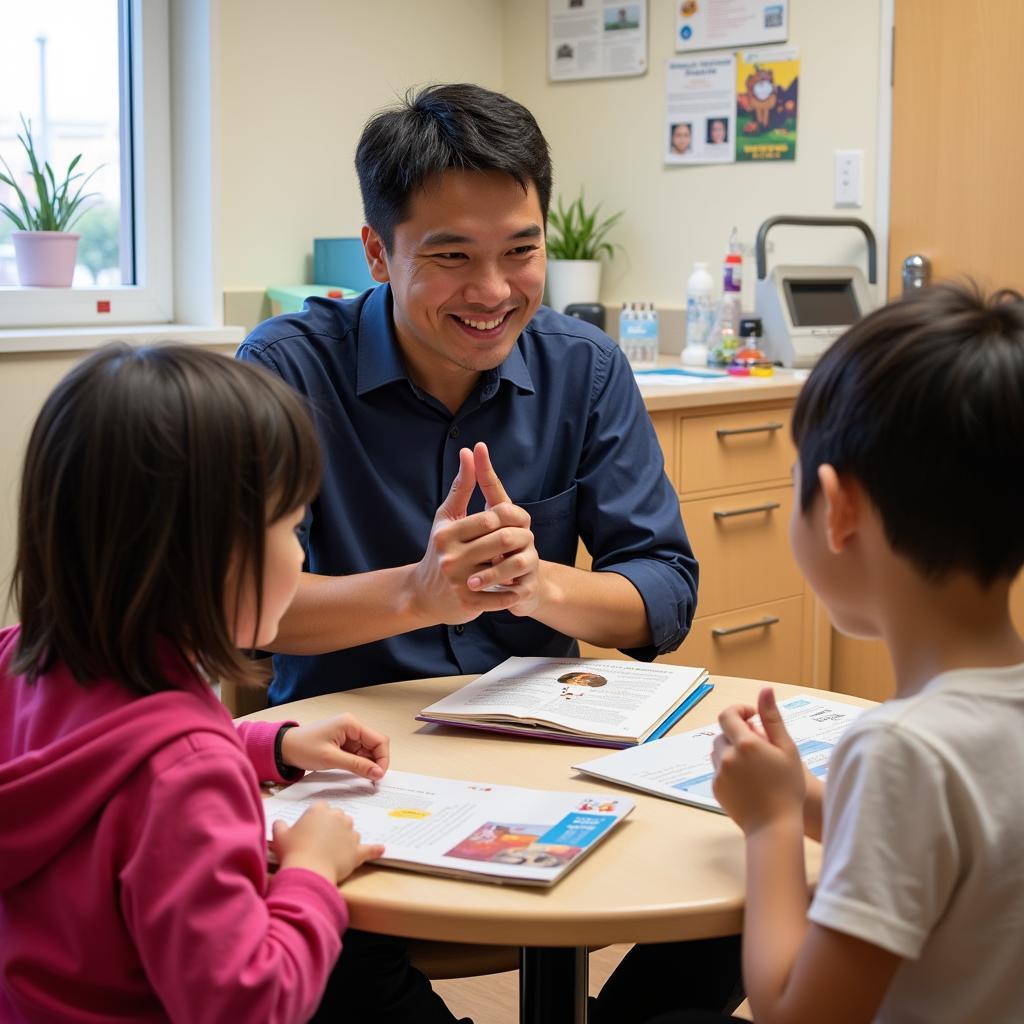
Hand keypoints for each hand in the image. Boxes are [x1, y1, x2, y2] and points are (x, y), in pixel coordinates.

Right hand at [271, 802, 383, 884]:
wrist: (307, 871)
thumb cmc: (292, 851)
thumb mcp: (280, 836)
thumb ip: (279, 826)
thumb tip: (279, 823)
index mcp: (320, 810)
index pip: (321, 808)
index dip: (316, 820)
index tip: (310, 830)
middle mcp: (338, 818)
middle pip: (339, 818)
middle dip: (333, 827)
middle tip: (320, 841)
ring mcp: (350, 834)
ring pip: (351, 832)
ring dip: (346, 839)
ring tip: (333, 852)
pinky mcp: (357, 851)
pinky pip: (368, 849)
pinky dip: (374, 850)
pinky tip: (381, 849)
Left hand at [281, 714, 389, 779]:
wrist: (284, 748)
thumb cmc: (303, 748)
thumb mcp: (331, 758)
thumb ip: (357, 765)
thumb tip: (377, 772)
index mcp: (351, 724)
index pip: (379, 740)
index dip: (383, 758)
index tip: (378, 775)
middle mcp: (352, 727)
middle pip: (376, 745)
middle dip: (376, 762)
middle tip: (372, 779)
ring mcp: (349, 735)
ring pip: (369, 751)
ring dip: (368, 764)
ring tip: (362, 777)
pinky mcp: (344, 743)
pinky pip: (359, 754)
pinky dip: (360, 764)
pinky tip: (356, 772)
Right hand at [408, 444, 539, 622]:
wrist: (424, 593)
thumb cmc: (441, 548)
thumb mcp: (447, 517)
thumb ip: (462, 485)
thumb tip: (469, 452)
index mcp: (447, 534)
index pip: (490, 519)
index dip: (509, 519)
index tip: (517, 521)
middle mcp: (451, 557)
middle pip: (500, 541)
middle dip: (518, 540)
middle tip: (527, 540)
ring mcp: (459, 582)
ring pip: (503, 569)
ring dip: (519, 564)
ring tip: (525, 559)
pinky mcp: (468, 603)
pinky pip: (501, 597)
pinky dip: (514, 591)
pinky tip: (518, 583)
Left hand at [711, 687, 805, 835]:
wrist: (775, 826)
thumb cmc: (787, 787)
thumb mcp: (786, 749)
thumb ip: (772, 717)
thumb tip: (765, 689)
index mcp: (744, 744)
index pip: (728, 714)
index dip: (740, 711)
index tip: (754, 718)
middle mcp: (727, 756)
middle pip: (724, 733)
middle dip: (738, 734)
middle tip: (760, 747)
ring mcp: (719, 773)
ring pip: (719, 751)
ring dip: (732, 751)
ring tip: (755, 766)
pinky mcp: (716, 788)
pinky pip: (719, 770)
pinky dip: (730, 769)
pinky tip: (749, 781)